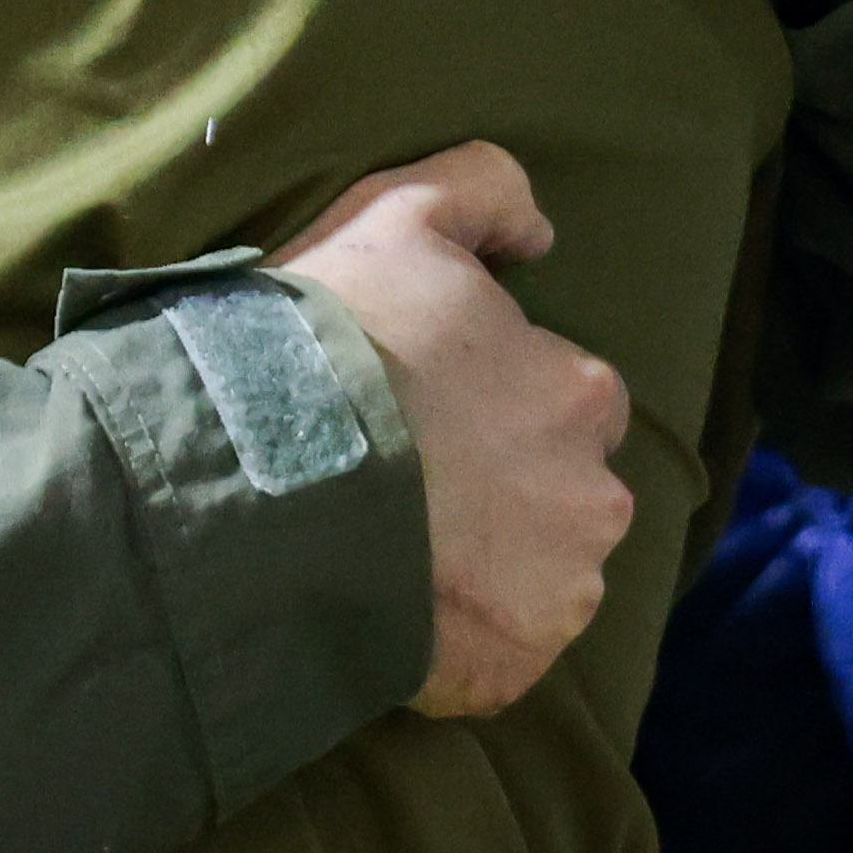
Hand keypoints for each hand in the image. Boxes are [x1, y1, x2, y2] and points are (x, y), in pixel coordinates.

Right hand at [275, 144, 636, 719]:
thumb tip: (538, 234)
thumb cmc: (328, 344)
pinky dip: (462, 642)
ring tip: (394, 551)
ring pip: (541, 576)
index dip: (500, 402)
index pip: (571, 398)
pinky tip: (393, 608)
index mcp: (579, 391)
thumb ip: (485, 188)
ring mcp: (558, 590)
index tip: (431, 412)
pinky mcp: (512, 665)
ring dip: (489, 568)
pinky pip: (502, 656)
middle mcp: (594, 495)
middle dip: (508, 490)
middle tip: (409, 485)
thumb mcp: (395, 214)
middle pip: (564, 493)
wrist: (258, 484)